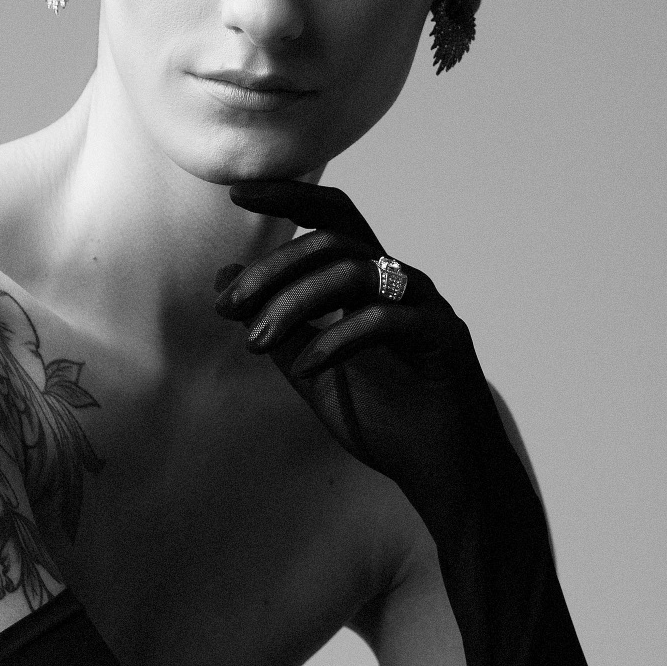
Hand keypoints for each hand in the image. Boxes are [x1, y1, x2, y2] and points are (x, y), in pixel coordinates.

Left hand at [215, 179, 527, 544]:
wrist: (442, 471)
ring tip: (256, 342)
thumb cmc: (386, 419)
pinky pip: (384, 320)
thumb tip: (222, 281)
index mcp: (371, 284)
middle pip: (334, 241)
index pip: (332, 217)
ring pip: (355, 272)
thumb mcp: (312, 371)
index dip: (289, 196)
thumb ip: (275, 328)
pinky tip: (307, 368)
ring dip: (295, 302)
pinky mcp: (444, 338)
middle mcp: (401, 282)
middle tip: (228, 306)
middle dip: (273, 267)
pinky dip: (337, 338)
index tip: (236, 194)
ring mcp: (426, 306)